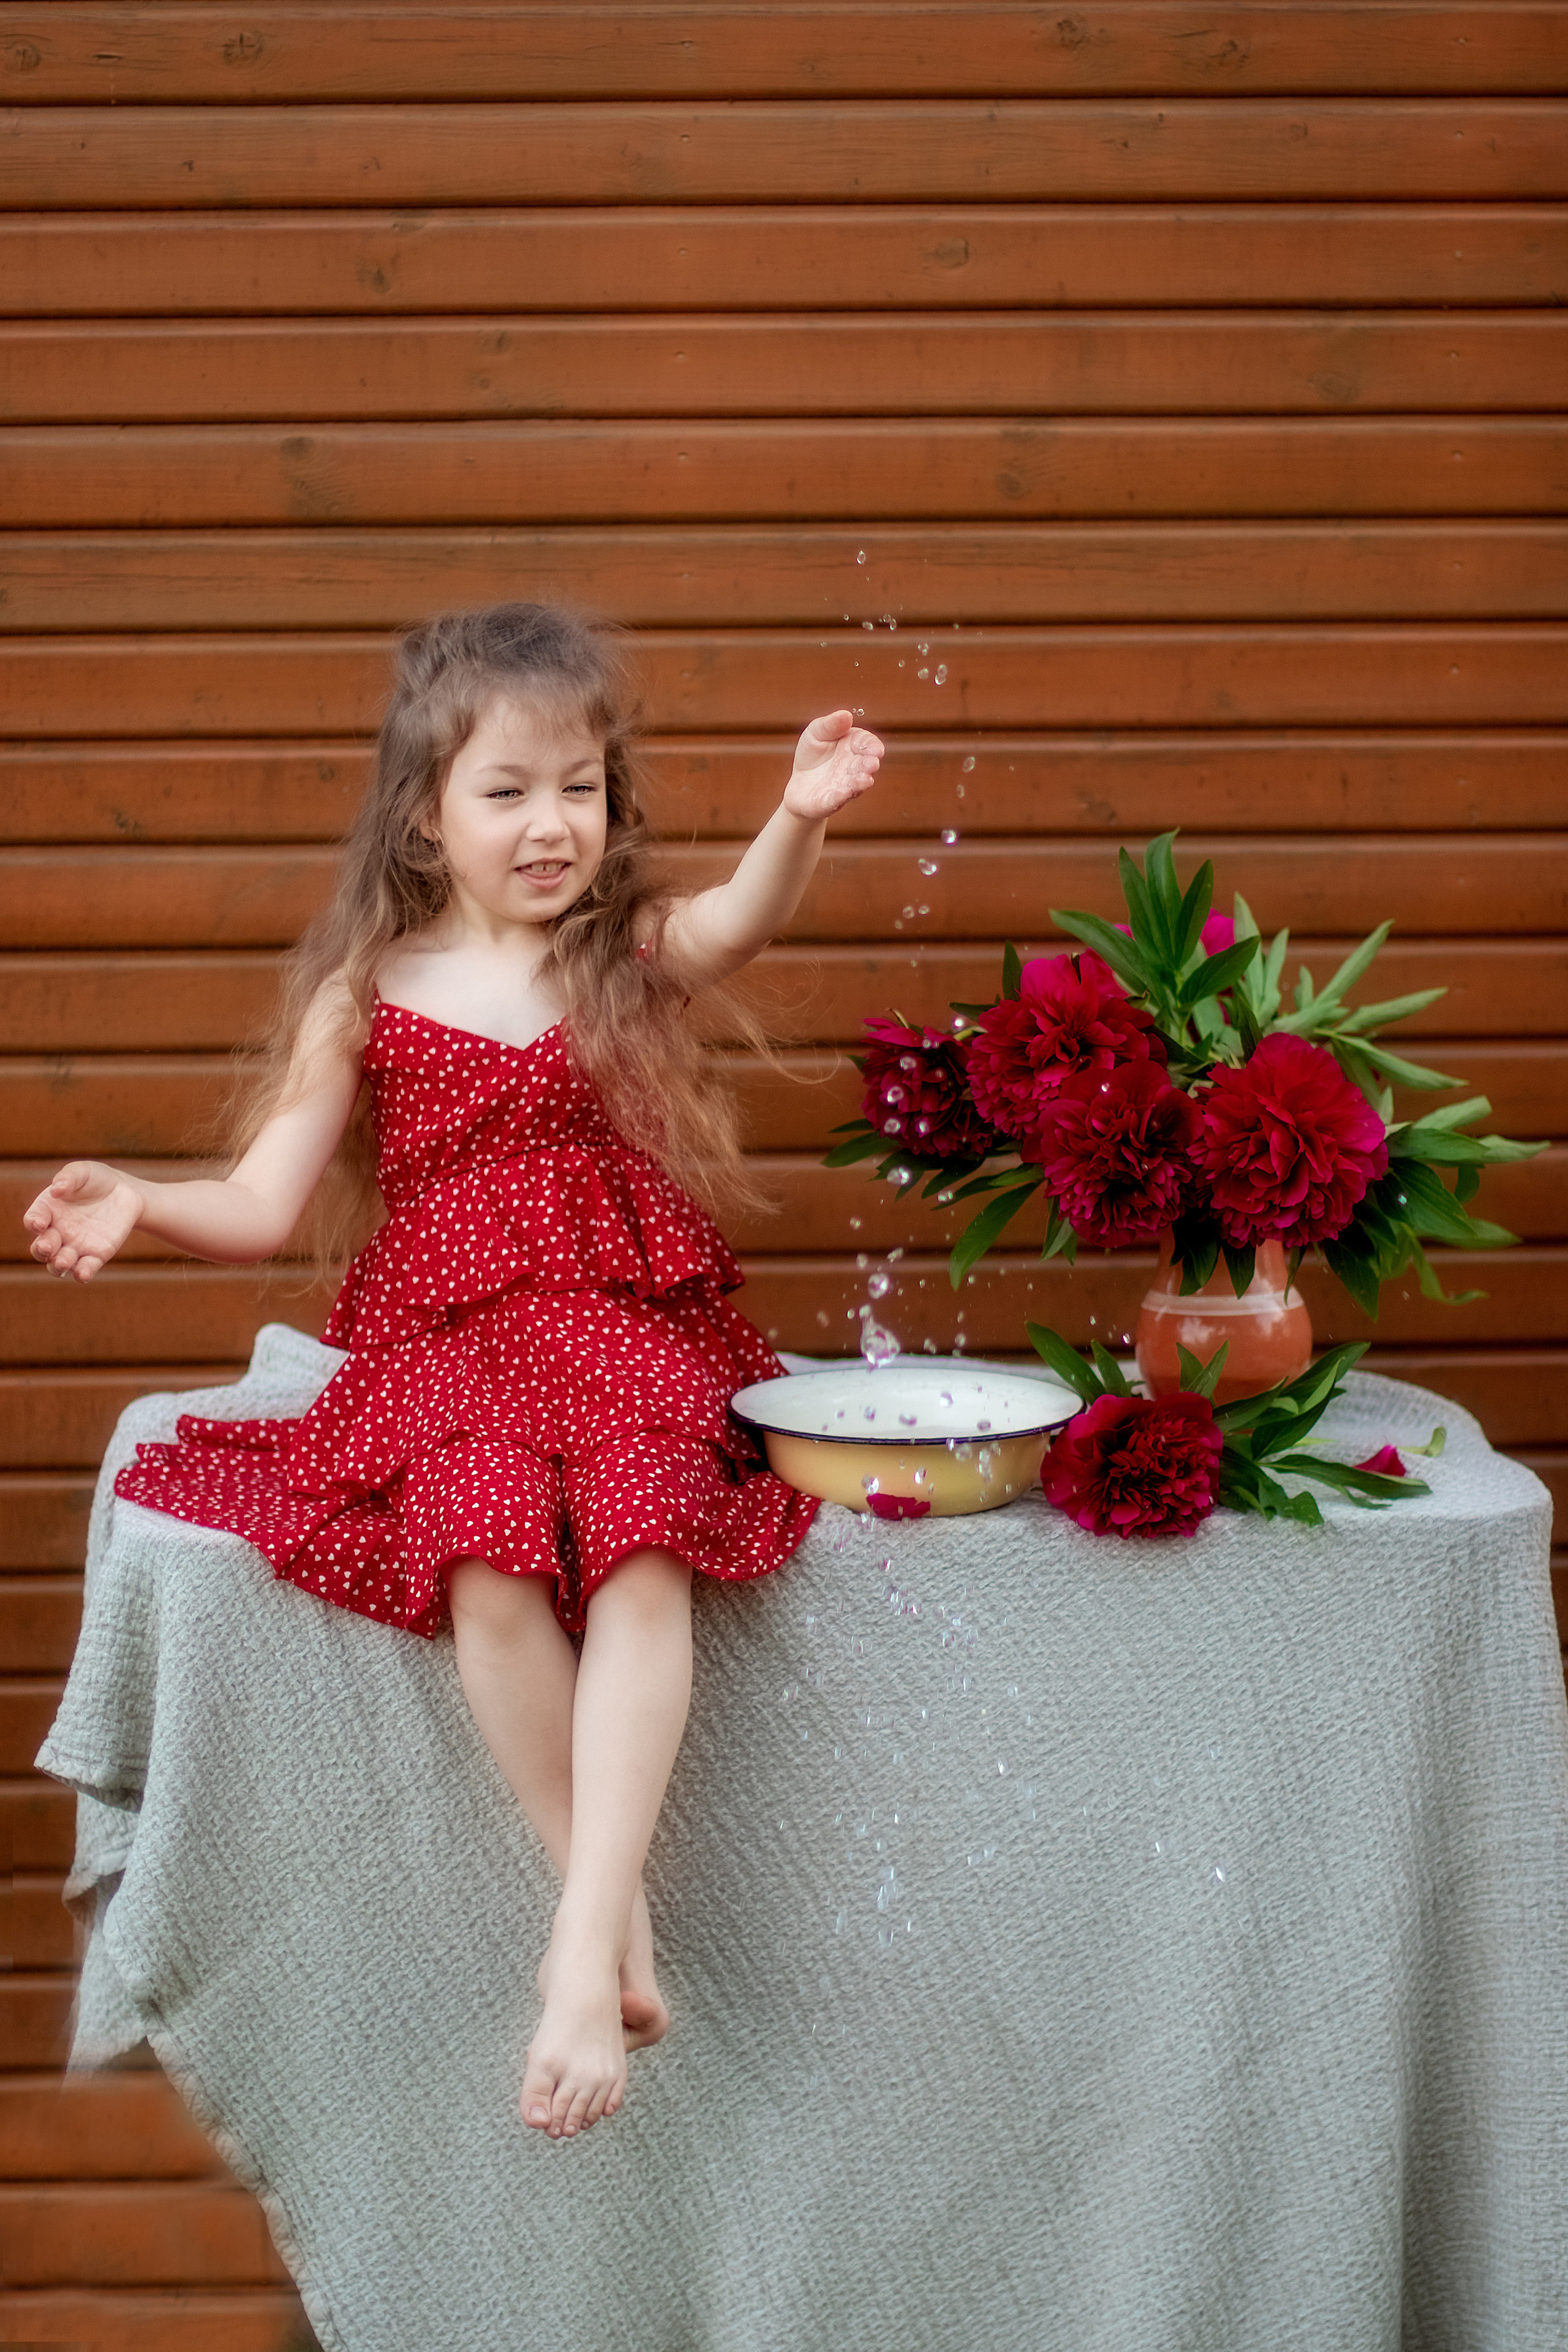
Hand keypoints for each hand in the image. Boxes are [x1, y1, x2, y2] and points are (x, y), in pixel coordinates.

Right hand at [23, 1162, 144, 1282]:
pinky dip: (82, 1274)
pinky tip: (83, 1274)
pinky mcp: (95, 1255)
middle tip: (48, 1247)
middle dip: (42, 1250)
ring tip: (63, 1262)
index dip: (34, 1223)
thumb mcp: (83, 1171)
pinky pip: (85, 1268)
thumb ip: (69, 1177)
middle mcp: (57, 1231)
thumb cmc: (97, 1179)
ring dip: (57, 1266)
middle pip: (41, 1248)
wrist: (125, 1193)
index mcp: (48, 1210)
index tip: (40, 1223)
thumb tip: (56, 1189)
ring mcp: (75, 1246)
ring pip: (58, 1264)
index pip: (33, 1220)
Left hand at [783, 710, 882, 822]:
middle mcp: (853, 767)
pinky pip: (836, 800)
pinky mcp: (830, 802)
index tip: (876, 749)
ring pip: (856, 785)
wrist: (799, 784)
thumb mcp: (816, 733)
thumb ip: (830, 725)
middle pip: (865, 766)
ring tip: (864, 779)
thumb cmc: (812, 754)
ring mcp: (844, 786)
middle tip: (873, 764)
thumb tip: (847, 715)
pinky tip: (844, 792)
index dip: (872, 746)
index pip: (867, 744)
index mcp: (853, 747)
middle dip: (869, 765)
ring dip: (861, 782)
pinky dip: (840, 797)